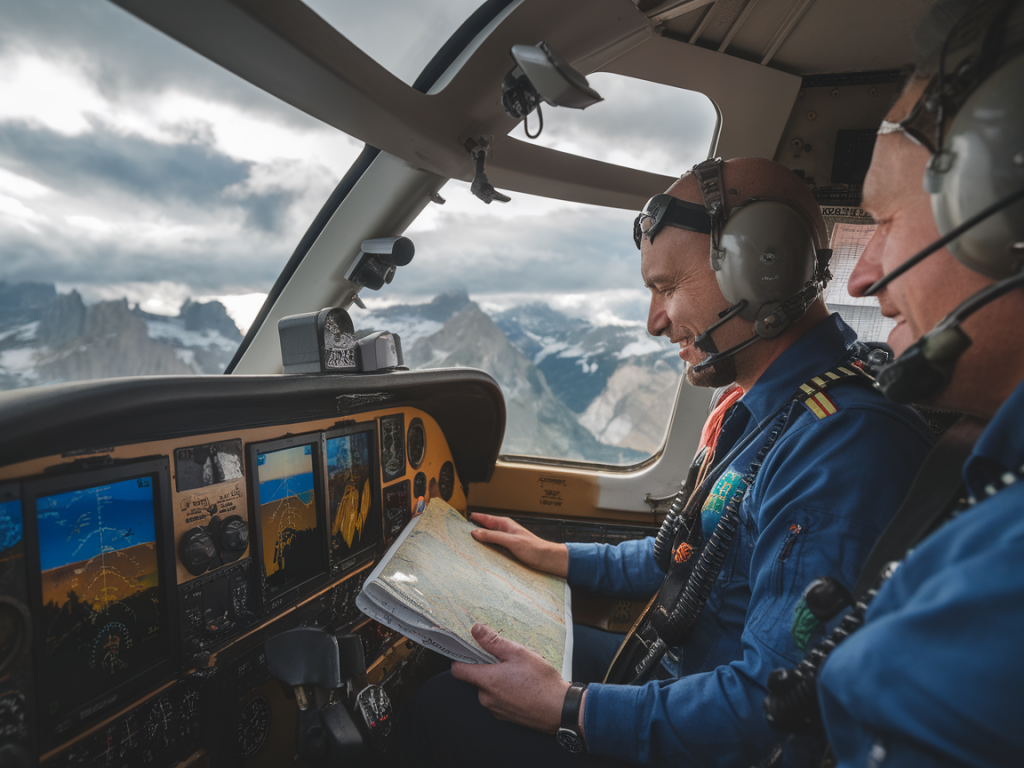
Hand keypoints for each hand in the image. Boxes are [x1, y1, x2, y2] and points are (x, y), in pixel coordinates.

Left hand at [451, 623, 569, 732]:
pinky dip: (506, 692)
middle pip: (476, 678)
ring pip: (489, 689)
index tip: (470, 650)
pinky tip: (523, 687)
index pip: (459, 670)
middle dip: (488, 667)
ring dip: (498, 680)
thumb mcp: (518, 653)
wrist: (560, 709)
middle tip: (507, 660)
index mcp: (487, 681)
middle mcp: (487, 698)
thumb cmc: (541, 680)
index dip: (461, 658)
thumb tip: (475, 630)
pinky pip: (499, 700)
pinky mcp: (506, 717)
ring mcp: (496, 709)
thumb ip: (493, 641)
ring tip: (519, 674)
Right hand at [469, 513, 568, 576]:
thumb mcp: (511, 541)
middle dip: (472, 530)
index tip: (459, 520)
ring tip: (465, 546)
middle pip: (484, 529)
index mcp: (504, 524)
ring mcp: (505, 541)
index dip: (473, 518)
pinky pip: (493, 548)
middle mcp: (504, 531)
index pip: (484, 518)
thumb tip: (475, 532)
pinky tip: (479, 555)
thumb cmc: (533, 548)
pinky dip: (486, 550)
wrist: (546, 559)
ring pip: (488, 539)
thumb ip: (493, 536)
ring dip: (479, 542)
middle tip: (457, 535)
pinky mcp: (507, 550)